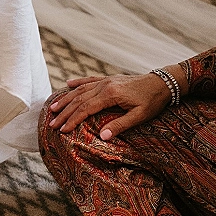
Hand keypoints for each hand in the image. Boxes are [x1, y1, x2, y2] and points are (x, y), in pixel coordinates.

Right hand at [47, 72, 172, 140]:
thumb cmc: (153, 101)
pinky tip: (67, 84)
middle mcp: (105, 85)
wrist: (163, 82)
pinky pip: (89, 80)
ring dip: (66, 99)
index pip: (86, 108)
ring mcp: (106, 80)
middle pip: (79, 99)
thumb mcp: (139, 116)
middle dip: (64, 113)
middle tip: (52, 124)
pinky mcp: (109, 79)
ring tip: (53, 108)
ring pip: (81, 89)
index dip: (73, 120)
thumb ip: (120, 125)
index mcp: (111, 94)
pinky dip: (77, 82)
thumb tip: (102, 136)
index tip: (62, 130)